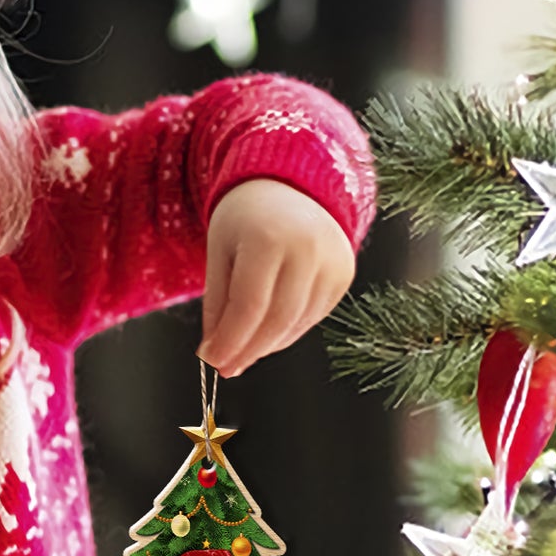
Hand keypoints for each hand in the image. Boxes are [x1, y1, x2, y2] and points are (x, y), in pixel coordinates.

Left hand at [198, 180, 354, 377]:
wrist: (289, 188)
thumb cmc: (246, 220)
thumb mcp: (219, 253)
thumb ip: (217, 305)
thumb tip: (214, 354)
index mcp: (269, 238)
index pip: (249, 306)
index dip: (230, 340)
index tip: (212, 361)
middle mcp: (308, 249)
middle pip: (277, 320)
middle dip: (248, 350)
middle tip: (225, 367)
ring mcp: (333, 262)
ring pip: (296, 324)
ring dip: (266, 345)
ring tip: (242, 349)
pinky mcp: (344, 275)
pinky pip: (312, 317)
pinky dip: (286, 332)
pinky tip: (267, 332)